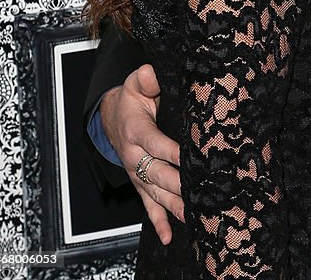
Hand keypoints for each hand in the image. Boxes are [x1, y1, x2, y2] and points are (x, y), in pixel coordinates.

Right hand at [100, 63, 182, 243]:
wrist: (111, 118)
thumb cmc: (131, 98)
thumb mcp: (136, 82)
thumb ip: (146, 78)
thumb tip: (152, 73)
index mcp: (136, 131)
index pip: (156, 143)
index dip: (172, 152)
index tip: (190, 159)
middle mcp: (135, 156)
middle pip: (157, 173)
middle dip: (177, 185)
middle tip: (199, 194)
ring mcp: (137, 173)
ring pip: (156, 193)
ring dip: (173, 206)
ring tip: (192, 216)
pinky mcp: (140, 183)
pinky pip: (148, 205)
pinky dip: (158, 221)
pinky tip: (168, 236)